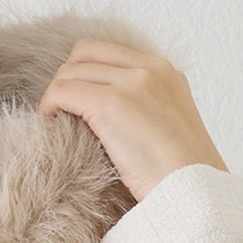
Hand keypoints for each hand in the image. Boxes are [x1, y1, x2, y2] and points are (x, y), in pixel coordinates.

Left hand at [37, 40, 228, 203]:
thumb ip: (144, 112)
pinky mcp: (112, 105)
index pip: (108, 52)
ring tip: (53, 123)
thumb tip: (112, 123)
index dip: (83, 72)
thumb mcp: (168, 130)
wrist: (193, 190)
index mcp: (164, 72)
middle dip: (65, 81)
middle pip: (85, 55)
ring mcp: (132, 83)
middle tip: (58, 112)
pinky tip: (50, 126)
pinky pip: (64, 92)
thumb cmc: (180, 176)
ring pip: (70, 72)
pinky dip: (50, 106)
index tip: (73, 101)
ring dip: (54, 95)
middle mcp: (149, 69)